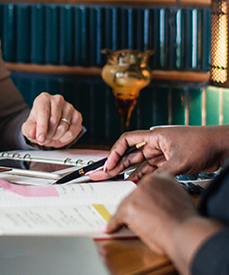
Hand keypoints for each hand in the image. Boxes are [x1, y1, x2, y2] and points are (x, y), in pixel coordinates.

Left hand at [21, 93, 81, 147]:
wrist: (48, 126)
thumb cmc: (38, 124)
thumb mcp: (29, 128)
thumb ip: (29, 130)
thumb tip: (33, 133)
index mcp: (43, 99)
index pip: (44, 112)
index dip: (42, 127)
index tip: (40, 138)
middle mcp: (57, 100)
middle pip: (54, 120)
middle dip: (48, 133)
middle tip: (45, 136)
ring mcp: (69, 107)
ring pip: (63, 127)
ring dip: (56, 136)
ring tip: (52, 134)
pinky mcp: (77, 115)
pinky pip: (72, 131)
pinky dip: (65, 138)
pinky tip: (61, 135)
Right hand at [88, 125, 228, 181]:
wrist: (222, 145)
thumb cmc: (202, 144)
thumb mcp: (180, 161)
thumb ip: (161, 173)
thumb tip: (146, 185)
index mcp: (155, 136)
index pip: (127, 140)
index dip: (115, 152)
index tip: (109, 164)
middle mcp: (156, 144)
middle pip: (130, 153)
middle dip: (116, 163)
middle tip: (104, 173)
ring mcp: (163, 153)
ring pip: (140, 163)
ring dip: (128, 171)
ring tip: (115, 179)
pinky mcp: (171, 162)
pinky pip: (152, 169)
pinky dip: (143, 176)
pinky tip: (135, 181)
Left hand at [105, 173, 223, 274]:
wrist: (187, 232)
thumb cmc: (188, 222)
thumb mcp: (181, 199)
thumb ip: (169, 195)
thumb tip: (161, 204)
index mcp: (162, 178)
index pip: (147, 186)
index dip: (146, 198)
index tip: (145, 205)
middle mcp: (148, 182)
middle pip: (134, 194)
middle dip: (136, 207)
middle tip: (139, 218)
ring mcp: (137, 194)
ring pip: (126, 205)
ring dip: (127, 216)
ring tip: (127, 224)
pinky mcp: (130, 208)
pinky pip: (118, 217)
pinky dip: (113, 225)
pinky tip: (110, 228)